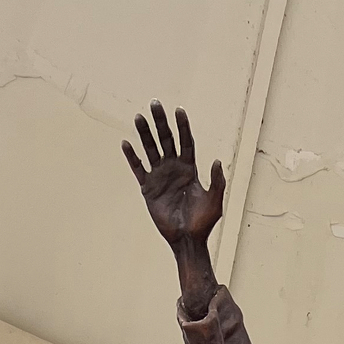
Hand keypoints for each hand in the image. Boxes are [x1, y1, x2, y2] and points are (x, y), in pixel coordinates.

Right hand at [123, 103, 224, 253]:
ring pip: (151, 149)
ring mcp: (160, 177)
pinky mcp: (148, 188)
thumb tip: (217, 161)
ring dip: (144, 134)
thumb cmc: (203, 223)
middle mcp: (174, 168)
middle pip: (166, 140)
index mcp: (190, 169)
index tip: (179, 110)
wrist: (187, 240)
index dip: (183, 126)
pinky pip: (139, 169)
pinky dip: (132, 157)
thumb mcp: (214, 202)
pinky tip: (126, 144)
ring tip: (138, 117)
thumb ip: (217, 181)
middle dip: (160, 122)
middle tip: (155, 103)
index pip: (186, 142)